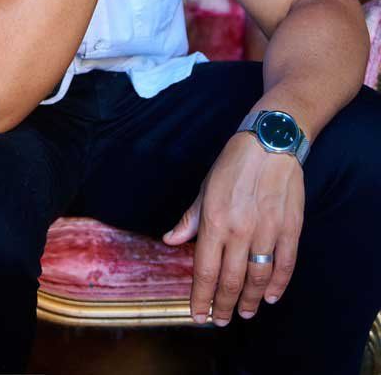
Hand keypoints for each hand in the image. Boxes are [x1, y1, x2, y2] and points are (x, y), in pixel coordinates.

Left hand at [162, 132, 304, 324]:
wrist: (270, 143)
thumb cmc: (233, 164)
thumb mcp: (205, 188)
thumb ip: (190, 219)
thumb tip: (170, 241)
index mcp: (214, 221)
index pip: (204, 271)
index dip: (200, 298)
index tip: (198, 315)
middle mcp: (240, 230)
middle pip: (231, 281)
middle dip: (224, 305)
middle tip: (221, 319)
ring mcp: (267, 231)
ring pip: (258, 278)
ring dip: (251, 300)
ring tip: (245, 312)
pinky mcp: (290, 228)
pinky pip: (284, 265)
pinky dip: (278, 285)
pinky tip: (271, 296)